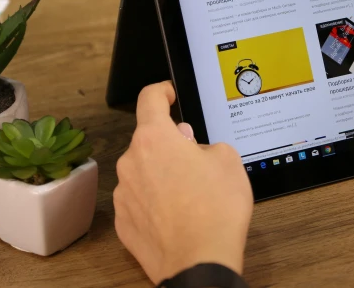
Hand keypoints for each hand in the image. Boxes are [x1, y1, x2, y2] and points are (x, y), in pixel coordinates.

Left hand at [114, 82, 253, 283]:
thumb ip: (208, 144)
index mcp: (155, 139)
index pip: (149, 99)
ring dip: (163, 175)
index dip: (162, 91)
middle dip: (171, 144)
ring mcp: (125, 194)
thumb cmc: (215, 211)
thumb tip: (196, 150)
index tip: (168, 93)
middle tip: (197, 160)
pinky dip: (156, 202)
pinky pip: (141, 201)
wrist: (200, 262)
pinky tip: (179, 216)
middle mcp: (132, 162)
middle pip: (149, 140)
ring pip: (145, 172)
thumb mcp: (229, 161)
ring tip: (192, 195)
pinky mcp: (124, 222)